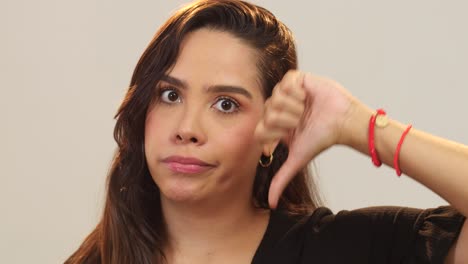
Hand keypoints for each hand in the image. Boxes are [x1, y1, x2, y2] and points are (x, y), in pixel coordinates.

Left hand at [255, 70, 357, 208]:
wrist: (342, 121)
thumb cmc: (322, 139)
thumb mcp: (297, 159)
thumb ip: (281, 179)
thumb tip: (272, 205)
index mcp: (275, 125)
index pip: (260, 128)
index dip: (274, 132)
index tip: (290, 134)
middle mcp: (278, 108)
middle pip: (267, 112)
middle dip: (286, 120)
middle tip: (301, 121)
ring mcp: (286, 93)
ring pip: (275, 97)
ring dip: (293, 107)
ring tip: (306, 109)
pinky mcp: (296, 79)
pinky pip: (285, 83)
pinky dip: (296, 92)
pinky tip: (307, 96)